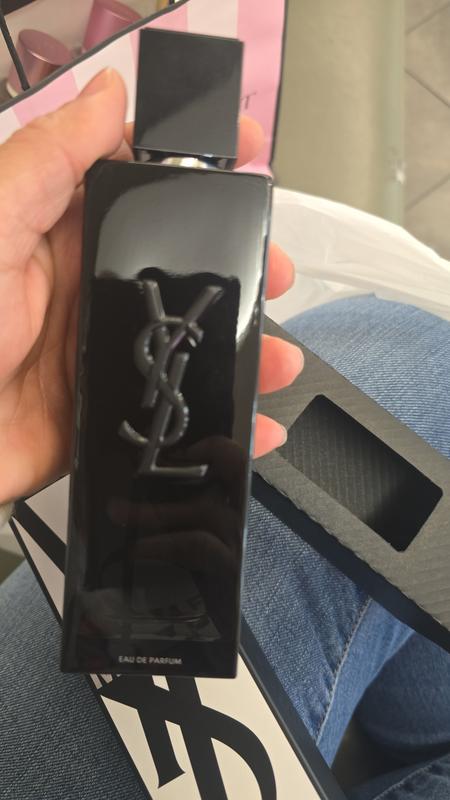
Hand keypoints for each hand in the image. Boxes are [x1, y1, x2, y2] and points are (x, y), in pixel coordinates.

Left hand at [0, 69, 301, 503]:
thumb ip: (47, 162)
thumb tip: (108, 95)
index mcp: (58, 235)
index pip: (139, 184)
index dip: (196, 166)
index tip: (244, 153)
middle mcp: (83, 291)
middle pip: (178, 266)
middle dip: (237, 264)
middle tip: (272, 268)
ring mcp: (96, 354)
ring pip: (185, 343)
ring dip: (239, 346)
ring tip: (272, 355)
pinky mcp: (100, 413)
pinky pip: (167, 413)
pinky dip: (213, 423)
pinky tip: (248, 425)